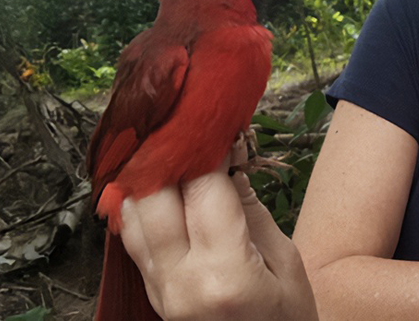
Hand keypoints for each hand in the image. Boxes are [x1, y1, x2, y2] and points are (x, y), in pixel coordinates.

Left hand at [118, 151, 317, 320]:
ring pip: (131, 215)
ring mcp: (161, 292)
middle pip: (152, 196)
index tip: (215, 123)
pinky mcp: (153, 295)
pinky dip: (141, 206)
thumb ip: (250, 209)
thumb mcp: (287, 264)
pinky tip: (156, 188)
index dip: (207, 147)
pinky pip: (133, 240)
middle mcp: (182, 282)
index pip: (202, 187)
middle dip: (169, 156)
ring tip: (170, 153)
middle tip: (188, 133)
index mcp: (225, 274)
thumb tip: (227, 160)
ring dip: (148, 178)